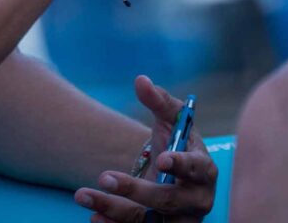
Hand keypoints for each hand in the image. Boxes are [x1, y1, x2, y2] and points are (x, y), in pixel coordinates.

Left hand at [74, 76, 217, 221]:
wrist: (172, 175)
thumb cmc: (175, 142)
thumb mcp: (170, 119)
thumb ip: (158, 99)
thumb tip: (141, 80)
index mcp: (204, 169)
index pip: (196, 168)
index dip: (180, 165)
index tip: (161, 159)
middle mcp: (197, 200)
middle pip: (167, 200)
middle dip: (135, 190)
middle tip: (104, 176)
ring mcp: (181, 221)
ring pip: (149, 221)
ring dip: (115, 211)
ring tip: (83, 195)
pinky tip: (93, 216)